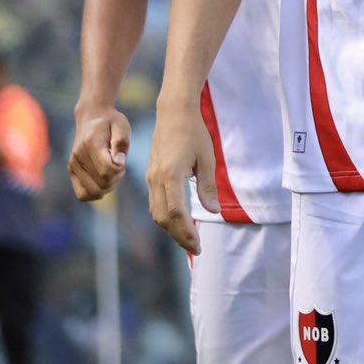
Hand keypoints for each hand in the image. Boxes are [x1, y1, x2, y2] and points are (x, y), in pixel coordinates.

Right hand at [69, 102, 131, 201]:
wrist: (91, 117)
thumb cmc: (111, 122)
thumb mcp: (122, 126)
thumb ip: (121, 143)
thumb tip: (119, 163)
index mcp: (91, 145)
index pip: (107, 170)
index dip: (120, 170)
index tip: (123, 161)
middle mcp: (78, 157)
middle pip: (101, 184)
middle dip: (116, 179)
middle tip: (120, 166)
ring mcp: (73, 165)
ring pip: (93, 192)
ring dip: (108, 187)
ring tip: (112, 173)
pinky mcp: (71, 172)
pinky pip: (82, 194)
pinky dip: (96, 192)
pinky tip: (104, 180)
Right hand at [146, 94, 216, 253]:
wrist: (174, 114)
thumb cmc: (195, 133)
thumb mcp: (207, 159)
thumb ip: (208, 186)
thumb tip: (212, 212)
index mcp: (171, 176)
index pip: (177, 213)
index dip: (186, 232)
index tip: (198, 246)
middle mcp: (157, 180)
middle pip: (164, 218)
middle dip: (179, 236)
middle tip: (196, 248)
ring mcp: (151, 178)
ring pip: (157, 213)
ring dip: (171, 229)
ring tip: (188, 239)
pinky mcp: (152, 176)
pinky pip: (155, 203)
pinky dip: (165, 217)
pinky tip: (178, 222)